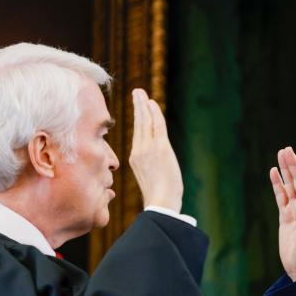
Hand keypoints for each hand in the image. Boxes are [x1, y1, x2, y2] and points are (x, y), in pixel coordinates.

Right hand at [130, 89, 182, 211]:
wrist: (160, 203)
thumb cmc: (159, 197)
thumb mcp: (150, 179)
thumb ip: (150, 167)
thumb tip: (156, 165)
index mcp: (135, 158)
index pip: (138, 133)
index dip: (139, 118)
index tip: (139, 107)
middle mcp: (139, 151)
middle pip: (138, 124)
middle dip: (138, 106)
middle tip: (137, 92)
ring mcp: (148, 148)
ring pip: (145, 122)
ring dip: (144, 105)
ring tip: (141, 93)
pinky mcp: (160, 148)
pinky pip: (157, 126)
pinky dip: (155, 113)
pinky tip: (152, 103)